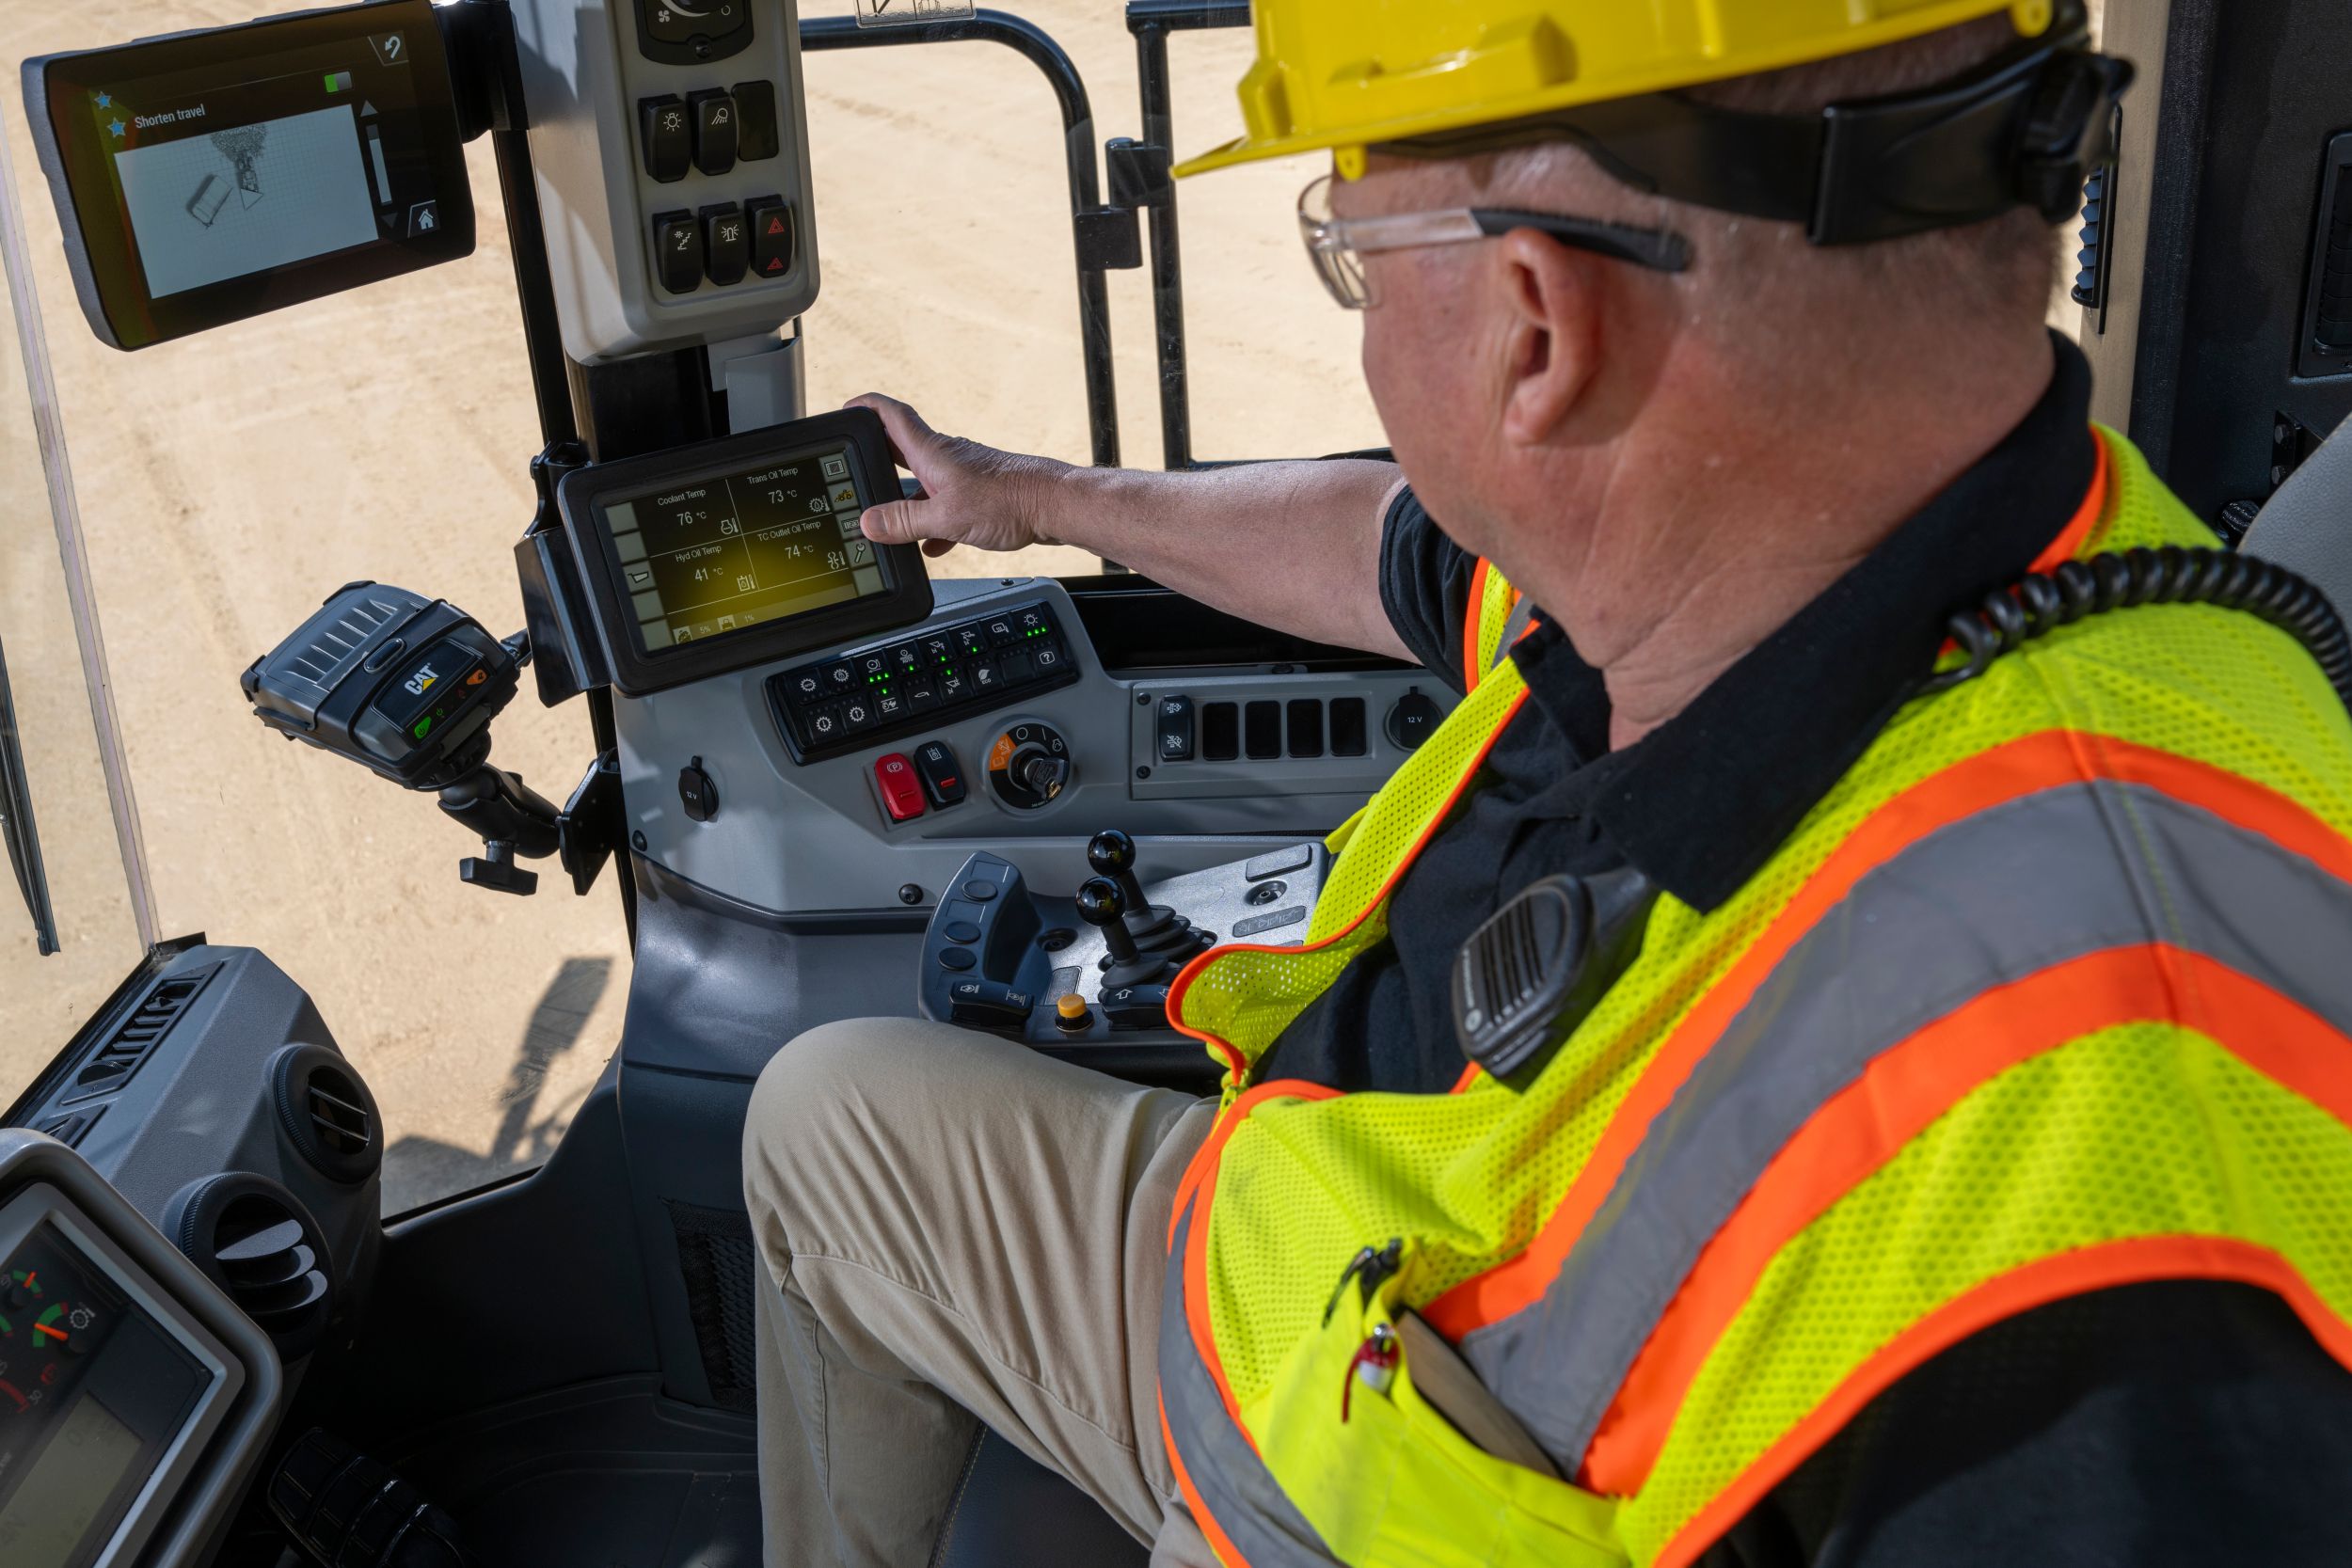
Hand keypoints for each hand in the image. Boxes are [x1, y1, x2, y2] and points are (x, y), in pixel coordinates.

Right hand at [848, 394, 1066, 557]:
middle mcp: (947, 458)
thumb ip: (905, 521)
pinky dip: (935, 523)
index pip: (892, 416)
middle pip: (903, 450)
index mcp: (932, 453)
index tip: (847, 409)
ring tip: (892, 523)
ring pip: (925, 484)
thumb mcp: (946, 517)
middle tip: (859, 472)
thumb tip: (869, 523)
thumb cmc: (1010, 500)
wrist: (1055, 506)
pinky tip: (933, 545)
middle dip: (879, 461)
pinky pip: (947, 507)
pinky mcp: (981, 496)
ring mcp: (964, 476)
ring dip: (908, 501)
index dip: (867, 408)